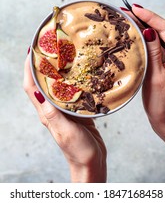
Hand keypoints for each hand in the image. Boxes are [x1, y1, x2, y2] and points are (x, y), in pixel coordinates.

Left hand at [23, 54, 106, 181]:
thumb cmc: (78, 150)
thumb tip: (38, 93)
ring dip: (54, 69)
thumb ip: (53, 114)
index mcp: (46, 113)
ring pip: (55, 85)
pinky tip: (76, 71)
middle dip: (40, 64)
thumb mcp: (64, 131)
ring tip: (61, 54)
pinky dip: (69, 79)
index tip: (31, 51)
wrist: (90, 162)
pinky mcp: (74, 110)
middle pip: (40, 82)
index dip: (28, 68)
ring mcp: (63, 109)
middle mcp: (51, 109)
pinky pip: (69, 90)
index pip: (31, 87)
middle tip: (47, 48)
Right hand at [132, 5, 164, 149]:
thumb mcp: (156, 78)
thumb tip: (148, 31)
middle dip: (146, 19)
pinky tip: (134, 36)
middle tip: (127, 11)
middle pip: (164, 30)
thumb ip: (153, 54)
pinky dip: (145, 40)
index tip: (135, 8)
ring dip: (144, 28)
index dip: (151, 17)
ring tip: (128, 20)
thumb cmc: (164, 106)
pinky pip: (156, 47)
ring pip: (159, 37)